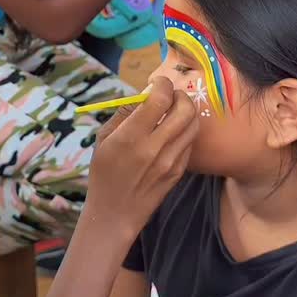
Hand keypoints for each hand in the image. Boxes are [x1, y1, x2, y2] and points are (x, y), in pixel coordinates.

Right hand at [87, 76, 197, 236]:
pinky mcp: (179, 172)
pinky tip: (171, 132)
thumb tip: (143, 93)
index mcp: (131, 137)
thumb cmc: (103, 173)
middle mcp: (155, 148)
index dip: (162, 84)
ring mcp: (170, 161)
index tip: (156, 82)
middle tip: (169, 95)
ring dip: (186, 111)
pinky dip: (184, 130)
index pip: (159, 99)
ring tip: (173, 111)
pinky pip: (190, 142)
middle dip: (179, 94)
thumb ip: (124, 114)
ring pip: (193, 125)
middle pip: (185, 109)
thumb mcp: (103, 140)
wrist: (115, 213)